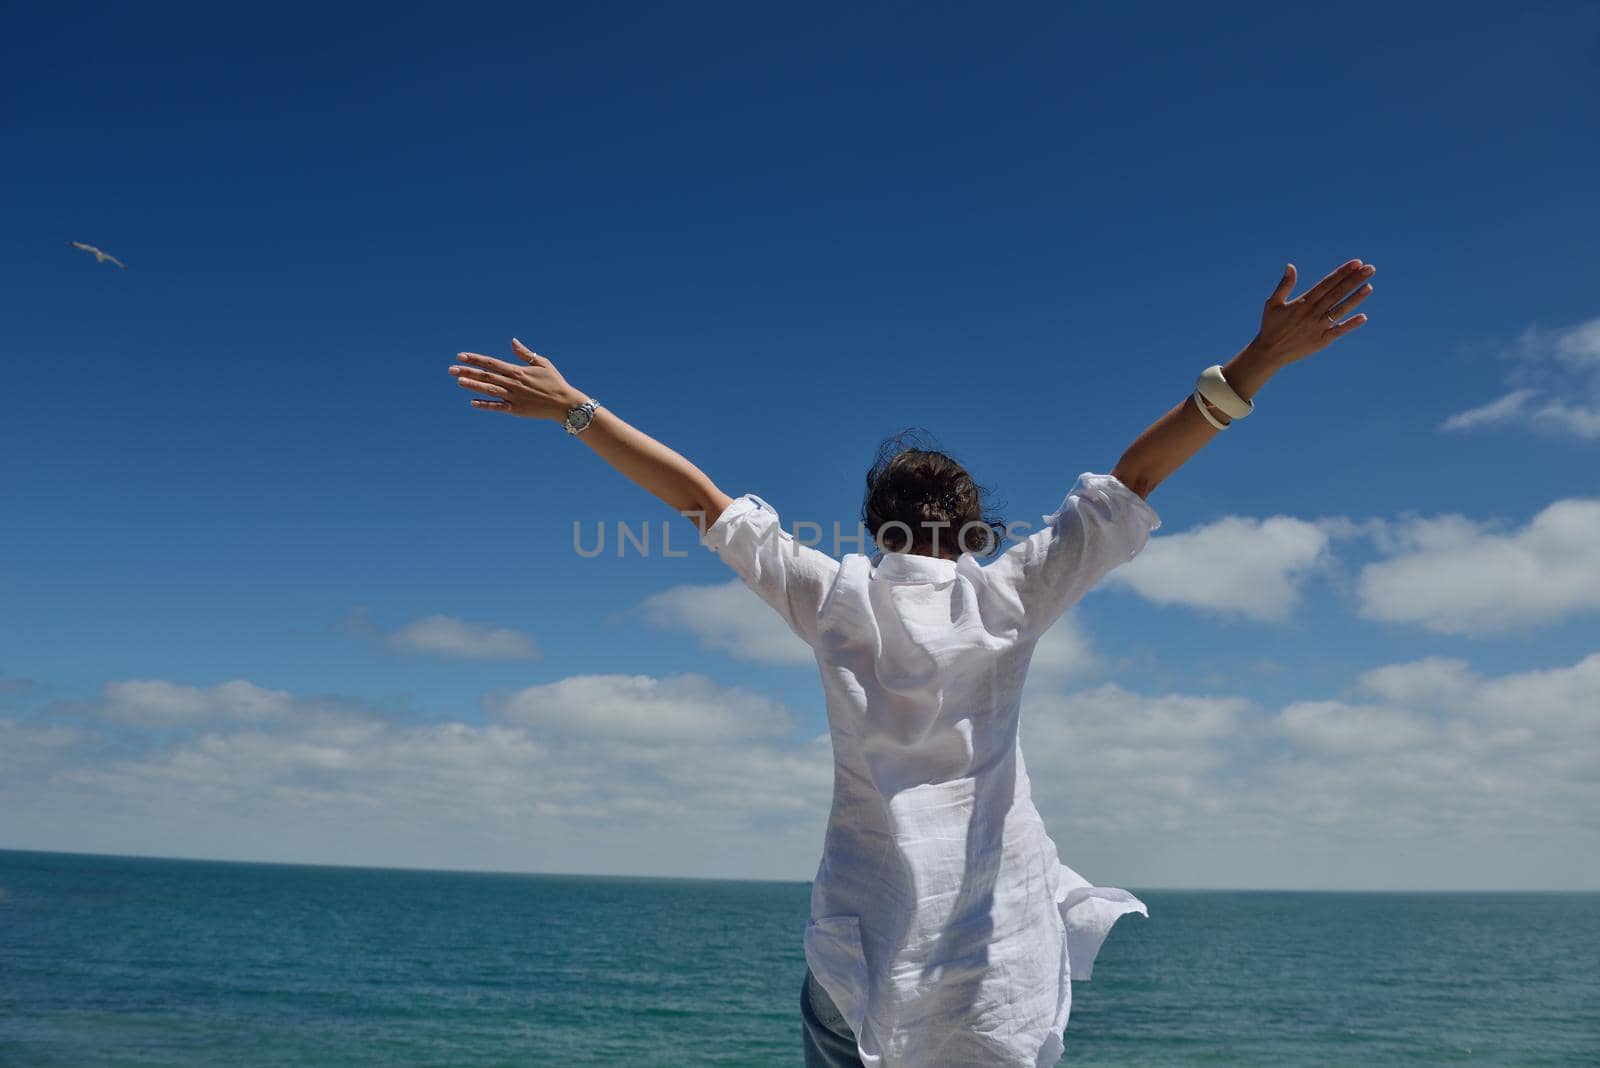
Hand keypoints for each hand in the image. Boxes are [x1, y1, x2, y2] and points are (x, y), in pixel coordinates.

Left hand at [449, 339, 583, 418]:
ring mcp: (514, 397)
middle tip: (451, 369)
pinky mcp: (516, 410)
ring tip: (458, 381)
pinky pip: (498, 407)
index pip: (492, 363)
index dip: (475, 359)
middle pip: (486, 375)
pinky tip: (473, 403)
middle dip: (468, 371)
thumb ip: (525, 354)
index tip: (461, 355)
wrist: (565, 403)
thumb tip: (513, 341)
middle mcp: (513, 383)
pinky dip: (486, 405)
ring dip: (473, 386)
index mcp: (518, 371)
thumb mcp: (542, 363)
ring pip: (489, 390)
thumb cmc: (555, 382)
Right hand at [1252, 258, 1374, 364]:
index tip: (1356, 263)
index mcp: (1302, 302)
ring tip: (1369, 286)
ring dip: (1355, 298)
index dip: (1342, 272)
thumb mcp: (1273, 303)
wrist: (1269, 352)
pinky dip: (1350, 324)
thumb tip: (1290, 266)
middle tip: (1370, 268)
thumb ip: (1284, 285)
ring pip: (1340, 310)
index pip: (1327, 283)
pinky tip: (1363, 317)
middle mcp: (1312, 313)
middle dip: (1354, 280)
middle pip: (1337, 293)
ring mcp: (1318, 327)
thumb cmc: (1271, 326)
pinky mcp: (1321, 341)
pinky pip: (1338, 331)